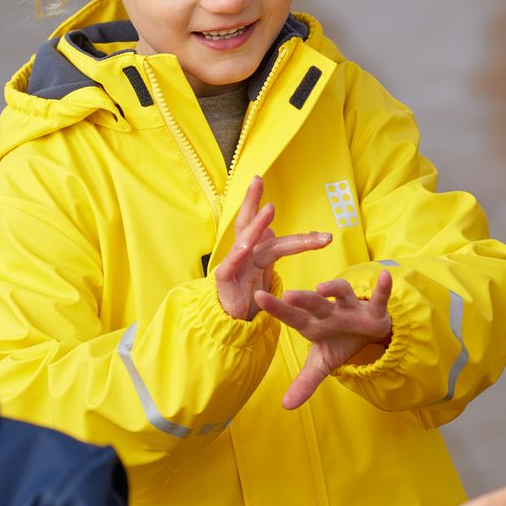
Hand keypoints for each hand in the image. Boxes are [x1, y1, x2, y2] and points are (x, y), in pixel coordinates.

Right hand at [214, 176, 331, 320]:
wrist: (231, 326)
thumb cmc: (247, 299)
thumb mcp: (262, 276)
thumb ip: (268, 255)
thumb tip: (271, 230)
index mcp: (255, 253)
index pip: (265, 230)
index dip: (270, 213)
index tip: (280, 197)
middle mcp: (243, 255)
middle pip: (248, 224)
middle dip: (252, 201)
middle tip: (257, 180)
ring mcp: (234, 266)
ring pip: (245, 242)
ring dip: (256, 225)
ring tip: (269, 210)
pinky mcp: (225, 281)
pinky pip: (231, 266)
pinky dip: (238, 255)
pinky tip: (246, 246)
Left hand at [254, 271, 392, 409]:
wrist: (368, 333)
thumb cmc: (339, 342)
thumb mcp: (322, 363)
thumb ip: (305, 383)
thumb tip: (286, 406)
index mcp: (313, 324)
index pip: (292, 317)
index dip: (277, 308)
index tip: (259, 297)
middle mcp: (329, 312)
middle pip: (314, 303)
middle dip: (303, 299)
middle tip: (288, 295)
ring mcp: (351, 308)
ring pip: (342, 293)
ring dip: (334, 288)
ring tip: (323, 287)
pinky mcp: (374, 311)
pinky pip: (378, 299)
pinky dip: (382, 290)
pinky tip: (384, 277)